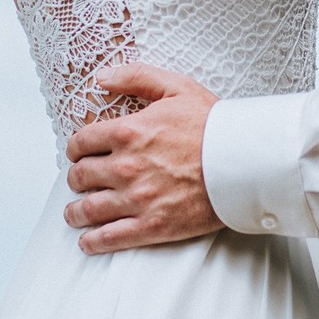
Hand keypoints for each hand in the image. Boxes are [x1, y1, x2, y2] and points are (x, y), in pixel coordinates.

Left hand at [62, 64, 223, 254]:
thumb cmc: (213, 124)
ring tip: (76, 212)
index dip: (76, 148)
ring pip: (87, 209)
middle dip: (77, 177)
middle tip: (81, 179)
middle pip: (81, 176)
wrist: (243, 161)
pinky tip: (88, 240)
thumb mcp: (176, 87)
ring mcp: (136, 199)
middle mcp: (125, 166)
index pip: (81, 142)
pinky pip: (108, 238)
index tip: (79, 152)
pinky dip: (91, 241)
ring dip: (76, 211)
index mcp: (128, 131)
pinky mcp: (150, 226)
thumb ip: (136, 76)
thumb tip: (101, 78)